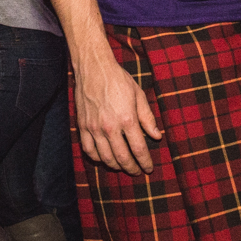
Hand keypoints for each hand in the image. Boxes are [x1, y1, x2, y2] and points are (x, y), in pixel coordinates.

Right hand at [74, 55, 162, 174]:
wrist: (94, 68)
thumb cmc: (118, 80)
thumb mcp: (139, 95)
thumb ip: (147, 118)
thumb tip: (157, 136)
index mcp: (127, 119)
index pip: (138, 149)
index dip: (145, 162)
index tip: (148, 169)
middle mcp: (110, 127)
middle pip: (122, 158)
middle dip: (131, 168)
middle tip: (137, 172)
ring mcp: (94, 128)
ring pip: (105, 157)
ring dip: (115, 166)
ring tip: (122, 166)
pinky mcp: (83, 126)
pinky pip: (88, 150)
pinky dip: (97, 158)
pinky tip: (104, 158)